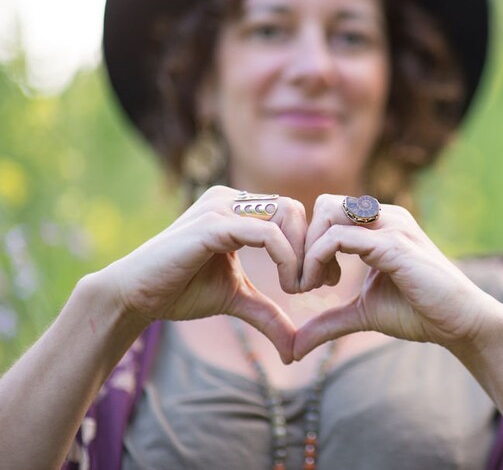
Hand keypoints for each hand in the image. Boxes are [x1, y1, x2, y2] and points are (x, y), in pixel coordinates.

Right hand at [95, 186, 334, 362]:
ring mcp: (220, 208)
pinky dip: (287, 259)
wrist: (134, 296)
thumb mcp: (237, 300)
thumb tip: (295, 351)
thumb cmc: (180, 291)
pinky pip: (267, 234)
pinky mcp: (213, 225)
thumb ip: (268, 314)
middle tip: (313, 286)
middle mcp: (230, 200)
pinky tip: (287, 287)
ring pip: (288, 214)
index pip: (292, 213)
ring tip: (296, 289)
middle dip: (312, 248)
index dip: (311, 246)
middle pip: (295, 209)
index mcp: (237, 209)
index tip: (320, 282)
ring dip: (302, 254)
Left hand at [293, 194, 502, 358]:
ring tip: (310, 286)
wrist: (460, 323)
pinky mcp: (393, 245)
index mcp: (380, 224)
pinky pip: (339, 238)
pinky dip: (317, 260)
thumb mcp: (362, 313)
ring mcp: (390, 226)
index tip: (309, 282)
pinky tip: (322, 286)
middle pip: (324, 205)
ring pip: (328, 214)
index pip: (328, 212)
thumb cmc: (418, 313)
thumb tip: (294, 348)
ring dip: (308, 251)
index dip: (310, 244)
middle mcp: (385, 216)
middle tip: (305, 283)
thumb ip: (329, 321)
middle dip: (304, 242)